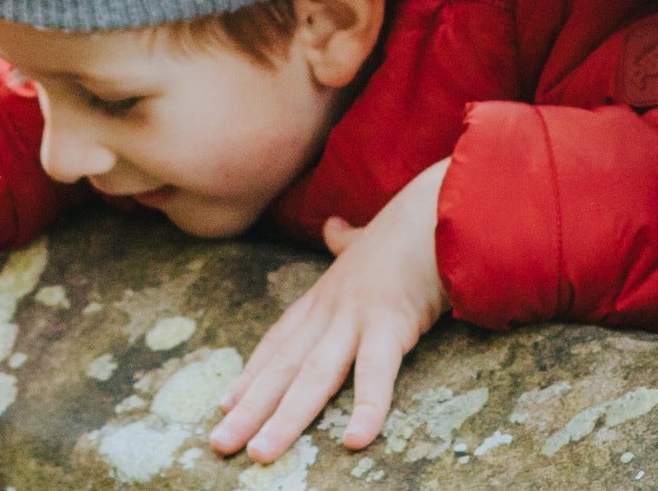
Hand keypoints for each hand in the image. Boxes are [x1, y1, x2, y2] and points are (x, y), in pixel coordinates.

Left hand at [212, 158, 450, 461]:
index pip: (278, 343)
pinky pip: (376, 372)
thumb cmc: (408, 226)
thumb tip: (334, 227)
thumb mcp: (367, 240)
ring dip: (285, 418)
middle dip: (250, 409)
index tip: (225, 405)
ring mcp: (356, 316)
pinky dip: (366, 406)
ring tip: (260, 454)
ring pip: (314, 378)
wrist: (439, 204)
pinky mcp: (391, 322)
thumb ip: (346, 240)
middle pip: (283, 368)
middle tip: (218, 445)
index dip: (251, 375)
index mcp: (324, 296)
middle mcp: (329, 309)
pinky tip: (354, 439)